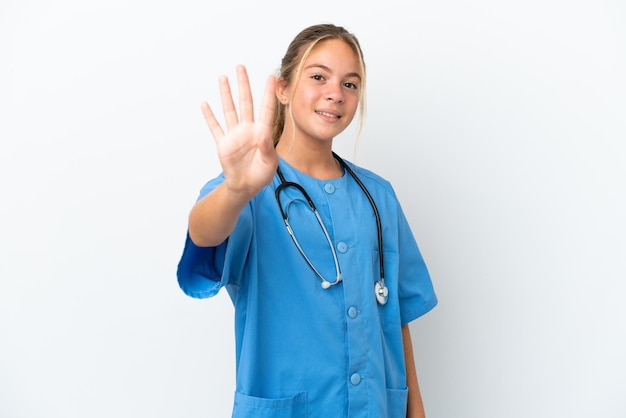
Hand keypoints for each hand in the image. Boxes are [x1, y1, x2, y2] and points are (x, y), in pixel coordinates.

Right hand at [201, 65, 277, 198]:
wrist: (245, 186)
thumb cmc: (261, 175)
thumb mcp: (270, 164)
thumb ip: (267, 149)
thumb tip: (264, 136)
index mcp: (262, 132)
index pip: (266, 109)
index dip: (268, 93)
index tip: (270, 77)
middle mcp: (247, 129)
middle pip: (245, 102)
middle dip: (243, 85)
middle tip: (240, 67)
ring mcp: (234, 135)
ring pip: (229, 109)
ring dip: (226, 94)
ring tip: (223, 77)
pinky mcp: (223, 143)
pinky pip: (215, 127)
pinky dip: (209, 116)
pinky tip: (205, 104)